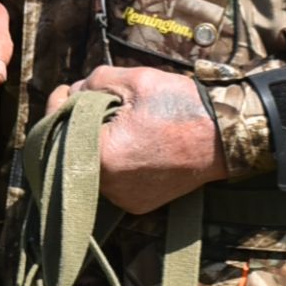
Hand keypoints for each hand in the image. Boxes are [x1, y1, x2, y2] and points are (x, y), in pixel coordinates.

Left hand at [47, 64, 226, 213]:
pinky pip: (112, 181)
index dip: (59, 105)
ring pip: (92, 167)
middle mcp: (110, 186)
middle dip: (79, 125)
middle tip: (94, 104)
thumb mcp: (135, 79)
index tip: (65, 91)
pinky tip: (130, 144)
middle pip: (74, 150)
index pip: (61, 128)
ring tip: (116, 124)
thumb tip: (71, 93)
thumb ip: (93, 83)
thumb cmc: (183, 106)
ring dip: (96, 146)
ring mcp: (124, 199)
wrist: (226, 137)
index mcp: (104, 156)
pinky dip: (113, 164)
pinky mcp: (138, 205)